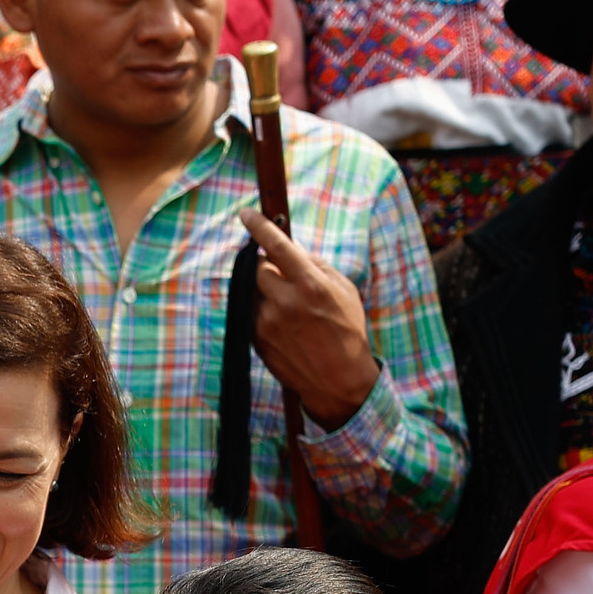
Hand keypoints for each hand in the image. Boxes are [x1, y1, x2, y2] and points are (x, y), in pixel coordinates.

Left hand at [241, 209, 379, 430]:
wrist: (338, 379)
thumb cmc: (347, 329)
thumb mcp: (344, 289)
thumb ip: (315, 266)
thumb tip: (290, 250)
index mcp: (310, 284)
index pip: (276, 247)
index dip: (259, 227)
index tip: (245, 214)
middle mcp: (285, 301)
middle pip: (259, 269)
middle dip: (269, 268)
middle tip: (287, 279)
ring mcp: (267, 322)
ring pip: (255, 293)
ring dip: (268, 293)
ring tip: (293, 312)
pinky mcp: (256, 339)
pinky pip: (253, 314)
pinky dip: (265, 313)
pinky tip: (287, 327)